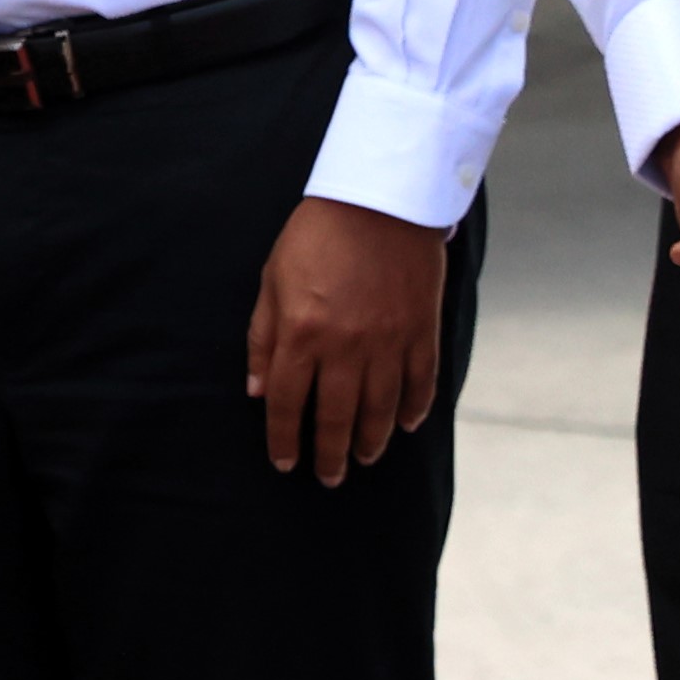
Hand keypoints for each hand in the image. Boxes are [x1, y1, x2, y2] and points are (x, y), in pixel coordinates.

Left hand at [247, 196, 449, 482]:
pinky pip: (419, 383)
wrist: (380, 201)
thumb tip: (257, 390)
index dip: (284, 440)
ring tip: (364, 459)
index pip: (288, 404)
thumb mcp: (273, 280)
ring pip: (381, 411)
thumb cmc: (317, 236)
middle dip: (330, 455)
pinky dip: (413, 410)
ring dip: (372, 442)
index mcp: (302, 334)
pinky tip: (404, 426)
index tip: (286, 463)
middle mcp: (346, 347)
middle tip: (329, 478)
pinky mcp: (422, 332)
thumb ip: (263, 339)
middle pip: (336, 418)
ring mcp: (388, 343)